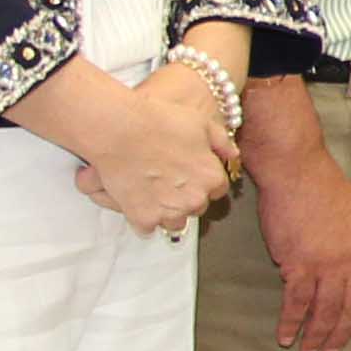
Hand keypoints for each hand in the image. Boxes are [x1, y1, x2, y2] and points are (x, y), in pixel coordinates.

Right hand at [74, 71, 236, 235]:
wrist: (119, 130)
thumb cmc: (158, 122)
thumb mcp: (201, 123)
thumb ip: (221, 142)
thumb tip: (232, 154)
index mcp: (212, 178)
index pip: (217, 190)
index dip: (202, 181)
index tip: (188, 175)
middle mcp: (195, 199)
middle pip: (196, 206)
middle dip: (185, 197)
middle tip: (167, 181)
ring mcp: (169, 211)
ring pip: (175, 223)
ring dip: (166, 212)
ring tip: (152, 193)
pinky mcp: (144, 218)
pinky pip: (147, 228)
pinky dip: (142, 218)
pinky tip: (136, 201)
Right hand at [248, 137, 350, 350]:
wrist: (296, 169)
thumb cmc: (318, 185)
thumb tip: (346, 261)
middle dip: (341, 332)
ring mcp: (328, 262)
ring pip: (326, 309)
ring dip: (317, 334)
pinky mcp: (300, 263)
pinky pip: (298, 302)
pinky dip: (291, 322)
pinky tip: (286, 335)